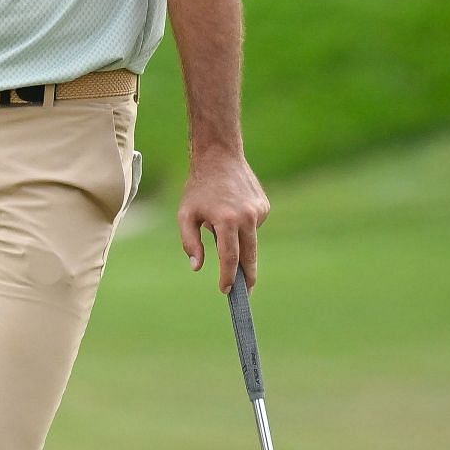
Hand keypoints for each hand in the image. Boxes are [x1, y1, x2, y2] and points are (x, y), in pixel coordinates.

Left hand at [178, 150, 270, 292]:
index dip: (228, 277)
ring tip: (223, 226)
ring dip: (242, 245)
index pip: (230, 258)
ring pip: (252, 241)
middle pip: (249, 257)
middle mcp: (246, 217)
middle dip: (248, 277)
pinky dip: (244, 227)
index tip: (225, 290)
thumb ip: (190, 242)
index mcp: (226, 220)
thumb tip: (197, 266)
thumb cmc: (199, 188)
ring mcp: (258, 211)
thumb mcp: (186, 214)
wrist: (219, 156)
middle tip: (245, 293)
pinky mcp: (264, 207)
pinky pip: (254, 227)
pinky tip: (233, 211)